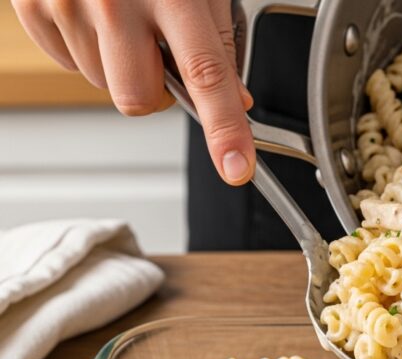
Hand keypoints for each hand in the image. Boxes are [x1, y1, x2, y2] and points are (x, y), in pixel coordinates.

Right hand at [12, 0, 255, 184]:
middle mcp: (115, 1)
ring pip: (103, 84)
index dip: (225, 129)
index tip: (237, 167)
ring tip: (124, 16)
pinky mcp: (32, 6)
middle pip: (139, 98)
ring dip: (120, 65)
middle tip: (162, 57)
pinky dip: (87, 49)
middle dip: (156, 92)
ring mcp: (67, 4)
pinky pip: (67, 62)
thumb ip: (217, 40)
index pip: (207, 75)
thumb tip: (237, 100)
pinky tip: (95, 14)